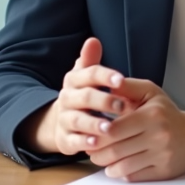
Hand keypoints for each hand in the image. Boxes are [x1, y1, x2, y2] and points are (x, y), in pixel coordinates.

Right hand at [24, 37, 131, 155]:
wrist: (62, 121)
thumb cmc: (83, 95)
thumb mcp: (85, 76)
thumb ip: (90, 60)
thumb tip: (93, 40)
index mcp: (74, 80)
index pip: (89, 74)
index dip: (105, 76)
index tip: (121, 79)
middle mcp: (67, 99)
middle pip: (84, 97)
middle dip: (103, 101)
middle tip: (121, 105)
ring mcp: (65, 119)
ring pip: (78, 120)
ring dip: (93, 123)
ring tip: (109, 127)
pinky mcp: (65, 139)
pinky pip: (73, 141)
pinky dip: (84, 142)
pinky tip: (96, 144)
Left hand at [85, 78, 184, 180]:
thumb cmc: (167, 113)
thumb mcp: (151, 92)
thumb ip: (128, 87)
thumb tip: (106, 84)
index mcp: (151, 115)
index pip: (115, 129)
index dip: (97, 134)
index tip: (89, 133)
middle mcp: (158, 136)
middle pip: (115, 150)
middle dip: (96, 152)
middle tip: (89, 149)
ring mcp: (161, 156)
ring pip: (122, 167)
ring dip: (106, 165)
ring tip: (99, 158)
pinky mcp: (163, 172)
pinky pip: (134, 177)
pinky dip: (121, 173)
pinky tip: (116, 167)